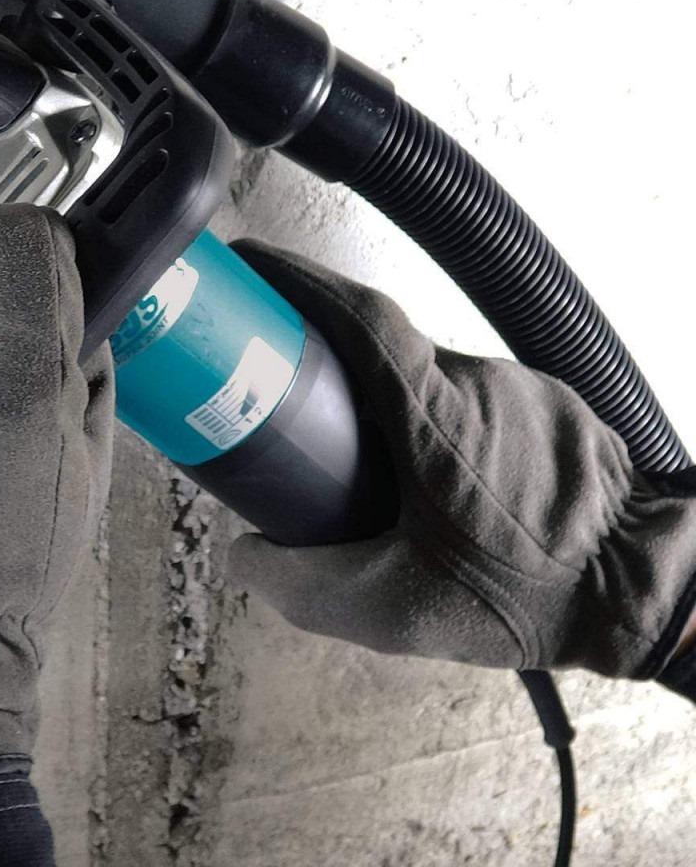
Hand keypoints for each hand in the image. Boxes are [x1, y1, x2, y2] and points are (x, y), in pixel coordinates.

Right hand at [227, 240, 695, 678]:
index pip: (361, 318)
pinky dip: (441, 414)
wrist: (639, 595)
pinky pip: (472, 389)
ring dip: (393, 399)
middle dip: (331, 356)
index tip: (253, 266)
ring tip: (374, 457)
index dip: (300, 281)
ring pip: (430, 370)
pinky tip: (439, 469)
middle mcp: (480, 382)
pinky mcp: (549, 398)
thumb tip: (241, 553)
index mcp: (435, 419)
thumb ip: (301, 588)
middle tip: (287, 390)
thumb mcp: (394, 613)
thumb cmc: (520, 598)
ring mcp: (522, 385)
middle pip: (386, 344)